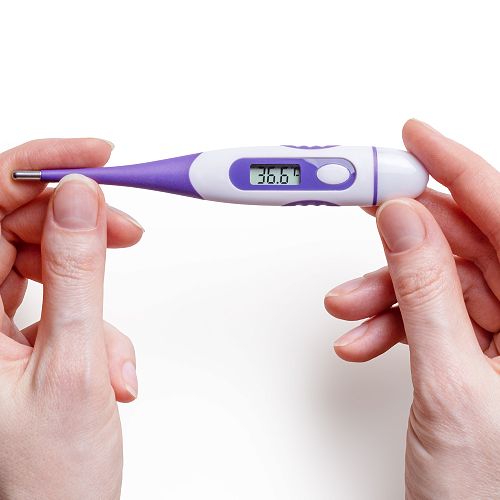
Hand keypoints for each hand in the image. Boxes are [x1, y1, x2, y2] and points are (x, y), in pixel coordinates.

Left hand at [0, 139, 143, 498]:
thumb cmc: (46, 479)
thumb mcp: (71, 365)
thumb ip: (75, 273)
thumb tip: (78, 200)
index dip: (39, 168)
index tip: (94, 158)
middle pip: (18, 226)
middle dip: (78, 221)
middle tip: (125, 226)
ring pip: (44, 264)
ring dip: (93, 284)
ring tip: (115, 327)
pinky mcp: (21, 341)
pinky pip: (60, 301)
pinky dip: (95, 320)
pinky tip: (109, 361)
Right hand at [324, 120, 499, 497]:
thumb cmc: (491, 492)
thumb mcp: (452, 384)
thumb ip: (426, 295)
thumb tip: (402, 221)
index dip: (456, 168)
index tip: (413, 138)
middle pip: (463, 242)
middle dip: (400, 233)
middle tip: (357, 206)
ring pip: (436, 279)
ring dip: (384, 289)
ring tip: (348, 307)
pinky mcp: (473, 349)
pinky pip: (427, 312)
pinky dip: (389, 321)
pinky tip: (363, 338)